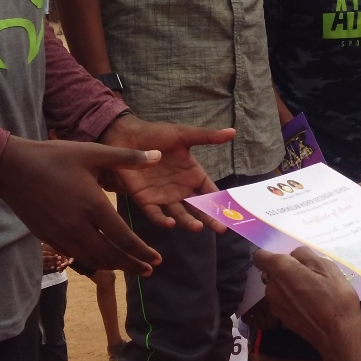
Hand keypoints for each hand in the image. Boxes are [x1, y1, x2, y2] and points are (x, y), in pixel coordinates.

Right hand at [0, 136, 166, 275]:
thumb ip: (127, 157)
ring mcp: (61, 234)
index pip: (124, 238)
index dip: (142, 252)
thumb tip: (158, 155)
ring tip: (128, 266)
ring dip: (113, 265)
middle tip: (148, 270)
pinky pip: (74, 255)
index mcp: (93, 205)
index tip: (157, 259)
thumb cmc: (54, 157)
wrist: (11, 168)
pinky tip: (100, 257)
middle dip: (132, 265)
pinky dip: (91, 260)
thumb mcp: (92, 153)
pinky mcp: (47, 237)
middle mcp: (78, 225)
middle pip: (110, 256)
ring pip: (92, 259)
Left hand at [99, 114, 232, 232]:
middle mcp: (181, 189)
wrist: (127, 136)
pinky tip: (170, 223)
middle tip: (221, 229)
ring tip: (197, 227)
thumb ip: (207, 137)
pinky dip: (162, 220)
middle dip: (210, 218)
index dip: (221, 203)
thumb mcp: (184, 135)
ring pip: (180, 214)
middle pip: (199, 208)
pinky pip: (155, 214)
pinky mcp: (146, 200)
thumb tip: (233, 132)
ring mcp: (164, 197)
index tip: (232, 213)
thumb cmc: (157, 134)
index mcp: (193, 175)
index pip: (210, 193)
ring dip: (188, 222)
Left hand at [252, 248, 360, 360]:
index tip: (286, 256)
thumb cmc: (335, 297)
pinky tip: (311, 304)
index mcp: (281, 270)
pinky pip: (284, 301)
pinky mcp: (282, 318)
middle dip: (287, 270)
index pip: (260, 256)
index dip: (270, 253)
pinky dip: (293, 299)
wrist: (338, 335)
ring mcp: (275, 305)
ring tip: (313, 290)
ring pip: (279, 287)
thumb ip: (306, 255)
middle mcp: (272, 287)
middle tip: (310, 273)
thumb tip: (294, 255)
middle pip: (272, 272)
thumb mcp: (327, 267)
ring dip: (290, 285)